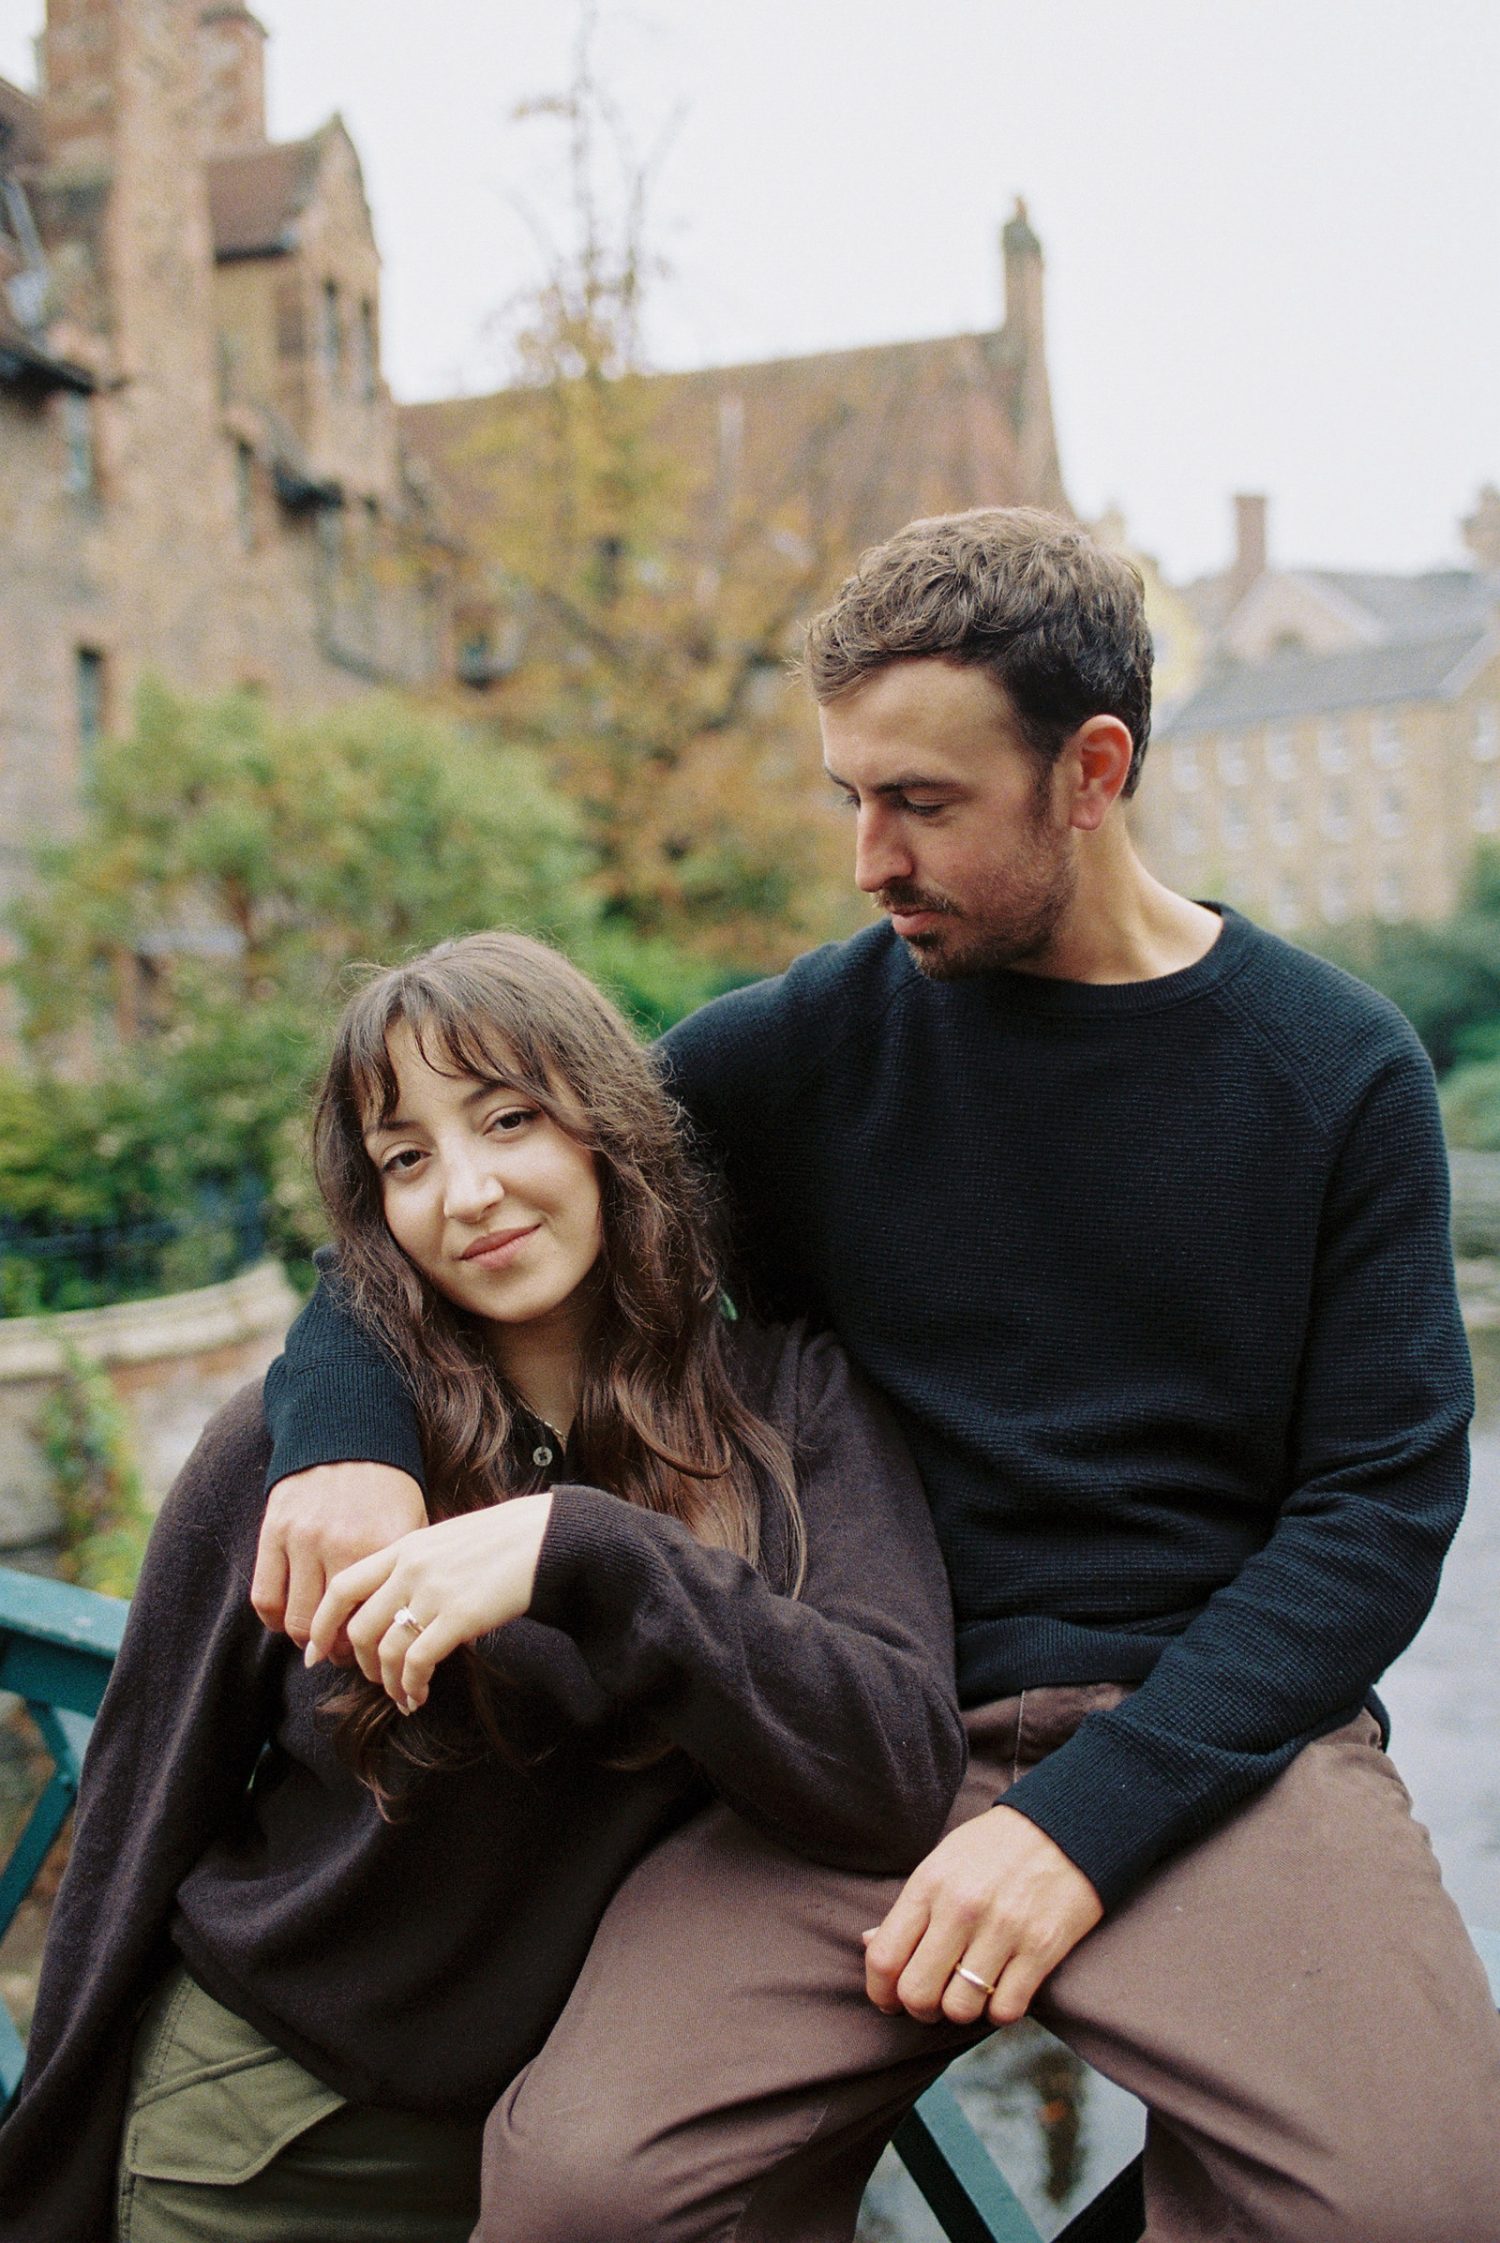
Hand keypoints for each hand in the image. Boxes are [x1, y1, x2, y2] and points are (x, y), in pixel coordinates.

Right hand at [251, 1464, 426, 1658]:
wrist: (347, 1433)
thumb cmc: (387, 1487)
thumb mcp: (413, 1522)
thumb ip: (409, 1571)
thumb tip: (418, 1624)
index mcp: (384, 1544)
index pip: (378, 1618)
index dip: (379, 1647)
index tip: (380, 1654)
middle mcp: (342, 1544)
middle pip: (336, 1630)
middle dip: (342, 1652)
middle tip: (348, 1656)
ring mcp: (303, 1539)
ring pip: (298, 1620)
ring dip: (308, 1641)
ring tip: (319, 1641)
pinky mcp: (273, 1532)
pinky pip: (266, 1598)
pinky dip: (275, 1621)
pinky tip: (288, 1621)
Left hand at [307, 1494, 554, 1711]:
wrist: (548, 1535)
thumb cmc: (503, 1540)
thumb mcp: (446, 1539)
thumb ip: (416, 1564)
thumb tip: (397, 1604)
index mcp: (404, 1546)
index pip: (343, 1586)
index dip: (323, 1624)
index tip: (315, 1652)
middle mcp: (411, 1567)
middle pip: (359, 1627)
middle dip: (360, 1664)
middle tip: (374, 1680)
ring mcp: (434, 1591)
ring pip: (386, 1651)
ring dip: (389, 1683)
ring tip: (403, 1696)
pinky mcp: (459, 1616)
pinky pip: (418, 1662)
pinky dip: (412, 1686)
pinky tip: (420, 1695)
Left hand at [863, 1804, 1102, 2027]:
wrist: (1067, 1825)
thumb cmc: (996, 1846)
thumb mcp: (942, 1862)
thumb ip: (909, 1908)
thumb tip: (869, 1944)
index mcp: (930, 1884)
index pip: (884, 1957)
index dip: (879, 1991)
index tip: (889, 1998)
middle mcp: (961, 1908)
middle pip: (917, 1993)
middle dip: (918, 2009)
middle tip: (931, 2001)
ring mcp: (1003, 1930)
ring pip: (960, 2009)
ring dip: (961, 2011)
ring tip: (968, 1993)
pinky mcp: (1041, 1948)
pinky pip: (1006, 2009)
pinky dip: (999, 2011)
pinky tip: (1001, 1990)